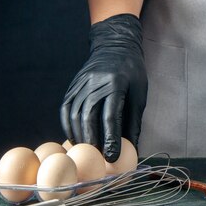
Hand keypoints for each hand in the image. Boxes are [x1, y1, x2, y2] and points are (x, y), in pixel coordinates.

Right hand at [60, 14, 146, 161]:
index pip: (110, 117)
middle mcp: (94, 84)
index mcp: (115, 84)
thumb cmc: (132, 73)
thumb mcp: (139, 95)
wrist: (114, 47)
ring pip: (74, 116)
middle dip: (93, 141)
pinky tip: (76, 138)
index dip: (111, 139)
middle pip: (88, 118)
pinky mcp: (71, 88)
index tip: (113, 158)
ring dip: (80, 137)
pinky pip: (66, 111)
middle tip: (98, 159)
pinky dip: (69, 127)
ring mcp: (80, 85)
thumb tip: (134, 150)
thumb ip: (134, 122)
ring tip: (88, 152)